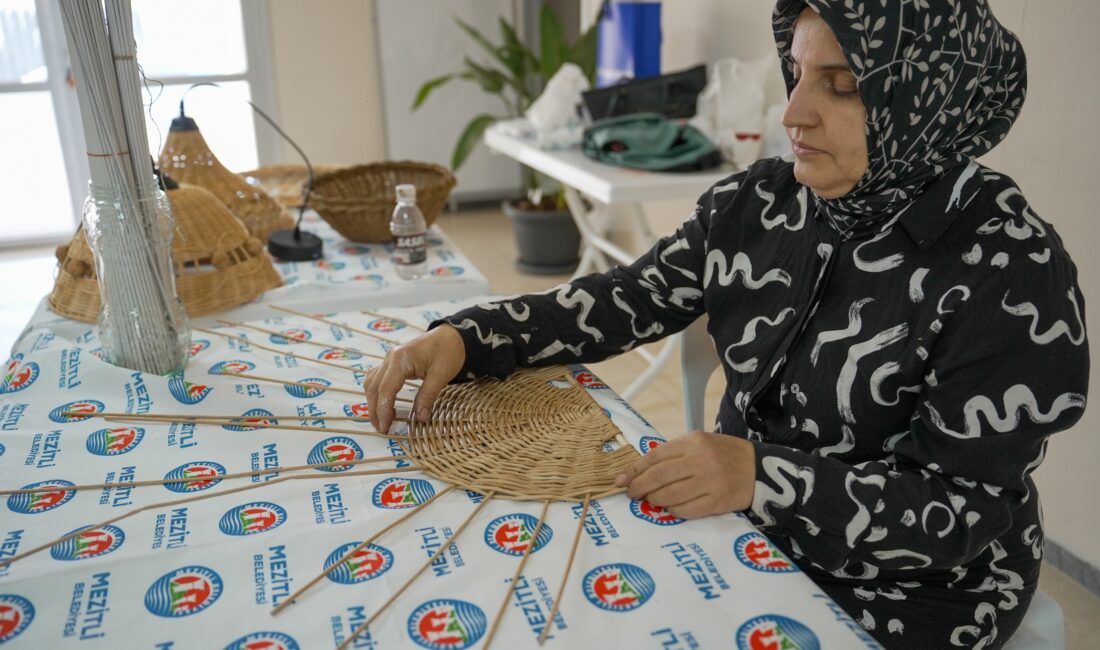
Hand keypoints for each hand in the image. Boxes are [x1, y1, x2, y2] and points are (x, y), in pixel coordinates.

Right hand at [364, 324, 464, 433]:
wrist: (452, 336)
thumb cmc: (449, 352)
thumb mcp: (441, 375)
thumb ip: (428, 396)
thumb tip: (421, 419)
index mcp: (401, 359)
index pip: (386, 389)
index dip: (383, 410)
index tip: (385, 427)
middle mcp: (390, 358)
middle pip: (374, 387)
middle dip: (375, 410)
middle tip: (382, 429)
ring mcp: (389, 359)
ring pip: (372, 383)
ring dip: (373, 402)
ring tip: (382, 421)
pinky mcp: (392, 362)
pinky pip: (377, 378)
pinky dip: (377, 393)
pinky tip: (385, 405)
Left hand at [614, 431, 755, 518]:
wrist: (759, 468)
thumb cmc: (723, 454)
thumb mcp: (700, 443)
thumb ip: (674, 453)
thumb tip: (640, 470)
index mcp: (692, 442)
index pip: (655, 456)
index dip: (634, 470)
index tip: (621, 479)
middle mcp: (699, 460)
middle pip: (658, 476)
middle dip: (639, 487)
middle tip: (631, 493)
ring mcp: (709, 482)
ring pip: (668, 495)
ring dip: (654, 500)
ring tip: (651, 500)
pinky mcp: (717, 502)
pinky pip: (685, 510)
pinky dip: (672, 510)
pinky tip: (670, 507)